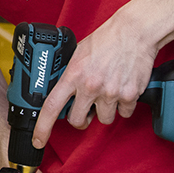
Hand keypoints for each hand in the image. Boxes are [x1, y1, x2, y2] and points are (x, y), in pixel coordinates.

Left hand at [33, 12, 157, 146]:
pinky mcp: (129, 95)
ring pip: (104, 119)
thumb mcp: (78, 53)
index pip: (52, 107)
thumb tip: (63, 90)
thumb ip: (70, 73)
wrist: (134, 32)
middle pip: (78, 121)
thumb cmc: (107, 39)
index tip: (39, 140)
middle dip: (81, 119)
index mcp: (73, 75)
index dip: (42, 128)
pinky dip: (124, 105)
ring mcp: (110, 92)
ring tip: (108, 92)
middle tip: (86, 109)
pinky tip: (122, 89)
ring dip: (105, 111)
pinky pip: (124, 113)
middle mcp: (90, 86)